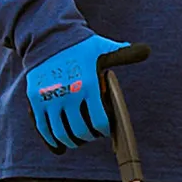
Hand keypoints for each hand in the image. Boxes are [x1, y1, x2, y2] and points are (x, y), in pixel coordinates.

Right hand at [24, 34, 132, 151]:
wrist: (47, 37)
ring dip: (71, 141)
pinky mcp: (35, 100)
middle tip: (91, 136)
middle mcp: (69, 94)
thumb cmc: (79, 45)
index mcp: (89, 84)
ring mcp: (50, 98)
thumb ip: (124, 54)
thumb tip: (147, 51)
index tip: (104, 131)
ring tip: (76, 140)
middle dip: (88, 137)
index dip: (103, 131)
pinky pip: (42, 127)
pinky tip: (58, 144)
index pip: (100, 121)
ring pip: (61, 132)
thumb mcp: (103, 47)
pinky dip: (51, 140)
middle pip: (80, 130)